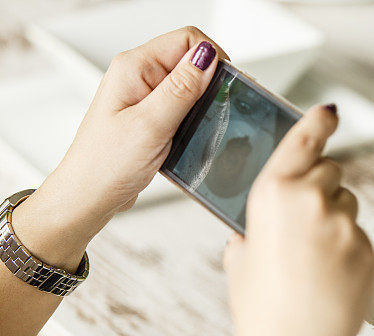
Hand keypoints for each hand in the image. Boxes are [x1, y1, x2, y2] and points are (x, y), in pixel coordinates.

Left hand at [12, 27, 227, 270]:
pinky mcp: (151, 116)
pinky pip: (183, 107)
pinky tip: (189, 138)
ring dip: (202, 105)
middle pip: (191, 61)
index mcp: (135, 67)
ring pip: (190, 86)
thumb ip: (182, 89)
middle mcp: (139, 76)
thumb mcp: (151, 125)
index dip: (213, 59)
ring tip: (194, 130)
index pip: (188, 40)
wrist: (89, 197)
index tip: (222, 88)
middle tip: (211, 113)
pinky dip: (194, 120)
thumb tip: (208, 57)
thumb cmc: (106, 164)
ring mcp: (144, 96)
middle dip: (210, 83)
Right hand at [223, 105, 373, 335]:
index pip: (304, 141)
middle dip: (321, 188)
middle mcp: (314, 201)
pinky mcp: (369, 250)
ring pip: (349, 205)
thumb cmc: (260, 308)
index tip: (330, 112)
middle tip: (307, 222)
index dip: (319, 122)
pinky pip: (361, 237)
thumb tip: (263, 227)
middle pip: (332, 172)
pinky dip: (349, 248)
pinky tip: (331, 277)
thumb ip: (254, 229)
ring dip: (336, 218)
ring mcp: (346, 226)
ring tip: (316, 259)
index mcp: (275, 194)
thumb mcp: (240, 258)